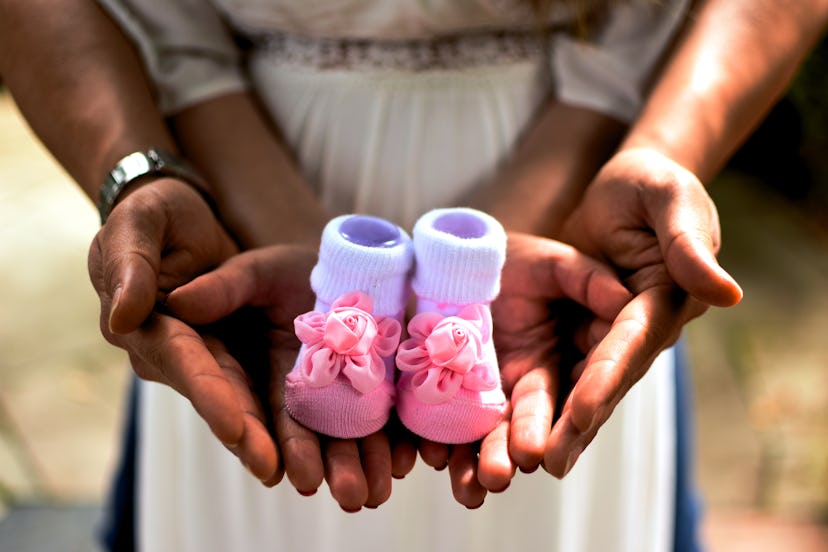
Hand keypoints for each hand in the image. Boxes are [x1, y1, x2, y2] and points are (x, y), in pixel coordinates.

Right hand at [87, 178, 285, 479]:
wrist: (189, 217)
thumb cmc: (158, 215)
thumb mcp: (142, 223)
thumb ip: (130, 264)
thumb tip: (125, 316)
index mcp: (151, 328)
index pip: (183, 364)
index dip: (209, 395)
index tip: (235, 426)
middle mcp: (182, 355)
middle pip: (219, 398)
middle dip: (248, 436)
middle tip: (276, 470)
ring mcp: (216, 361)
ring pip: (248, 405)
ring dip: (277, 441)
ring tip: (309, 475)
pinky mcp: (246, 358)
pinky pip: (271, 392)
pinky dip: (295, 419)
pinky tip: (323, 445)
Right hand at [165, 246, 418, 510]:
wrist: (339, 262)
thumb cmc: (284, 268)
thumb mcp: (252, 270)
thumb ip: (221, 288)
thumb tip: (178, 303)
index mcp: (235, 362)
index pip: (230, 397)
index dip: (239, 426)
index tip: (259, 458)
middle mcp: (276, 386)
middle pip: (285, 428)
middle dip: (302, 457)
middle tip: (311, 483)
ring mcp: (319, 390)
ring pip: (330, 431)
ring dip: (349, 460)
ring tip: (368, 492)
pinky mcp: (361, 383)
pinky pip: (373, 417)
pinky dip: (390, 439)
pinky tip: (405, 459)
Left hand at [416, 232, 633, 504]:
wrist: (468, 256)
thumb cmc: (526, 255)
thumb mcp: (558, 259)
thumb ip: (589, 278)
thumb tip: (624, 298)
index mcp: (590, 346)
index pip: (597, 379)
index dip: (587, 404)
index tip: (572, 426)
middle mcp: (553, 374)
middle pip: (548, 413)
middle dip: (531, 441)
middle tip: (517, 466)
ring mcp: (511, 384)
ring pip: (506, 426)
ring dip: (491, 455)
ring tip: (478, 485)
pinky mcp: (471, 388)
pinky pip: (462, 418)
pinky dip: (448, 440)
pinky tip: (432, 456)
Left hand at [540, 147, 742, 476]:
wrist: (622, 192)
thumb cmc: (652, 188)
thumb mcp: (670, 200)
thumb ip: (689, 244)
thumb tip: (725, 293)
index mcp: (660, 304)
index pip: (631, 346)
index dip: (607, 378)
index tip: (582, 411)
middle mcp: (632, 332)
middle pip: (600, 382)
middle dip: (574, 423)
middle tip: (545, 462)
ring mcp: (601, 339)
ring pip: (574, 390)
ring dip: (548, 427)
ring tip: (515, 464)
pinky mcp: (572, 336)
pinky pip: (551, 373)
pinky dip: (530, 404)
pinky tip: (501, 433)